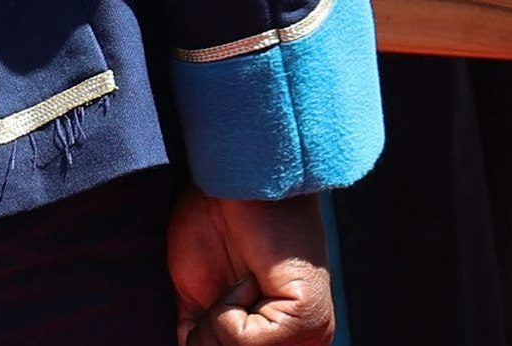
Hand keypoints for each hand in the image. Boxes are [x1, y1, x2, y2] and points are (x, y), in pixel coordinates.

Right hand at [166, 187, 331, 344]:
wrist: (234, 182)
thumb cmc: (215, 227)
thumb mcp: (201, 302)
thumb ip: (204, 337)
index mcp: (277, 339)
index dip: (206, 339)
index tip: (212, 308)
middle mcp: (302, 343)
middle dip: (207, 336)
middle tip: (224, 289)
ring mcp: (310, 333)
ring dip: (217, 323)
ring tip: (238, 279)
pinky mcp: (307, 316)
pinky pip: (246, 342)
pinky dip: (227, 309)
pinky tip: (249, 276)